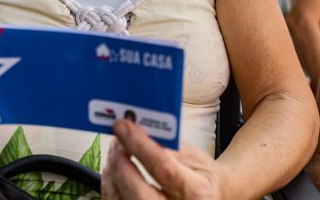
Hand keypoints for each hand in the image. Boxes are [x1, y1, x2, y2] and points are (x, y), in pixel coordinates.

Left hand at [102, 120, 227, 198]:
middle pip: (138, 194)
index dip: (139, 145)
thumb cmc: (200, 175)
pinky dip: (110, 184)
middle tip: (117, 141)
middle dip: (121, 165)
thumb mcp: (194, 155)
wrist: (208, 197)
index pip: (163, 169)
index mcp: (196, 192)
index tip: (123, 126)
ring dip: (112, 172)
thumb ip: (168, 144)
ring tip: (116, 149)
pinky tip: (116, 167)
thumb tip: (138, 128)